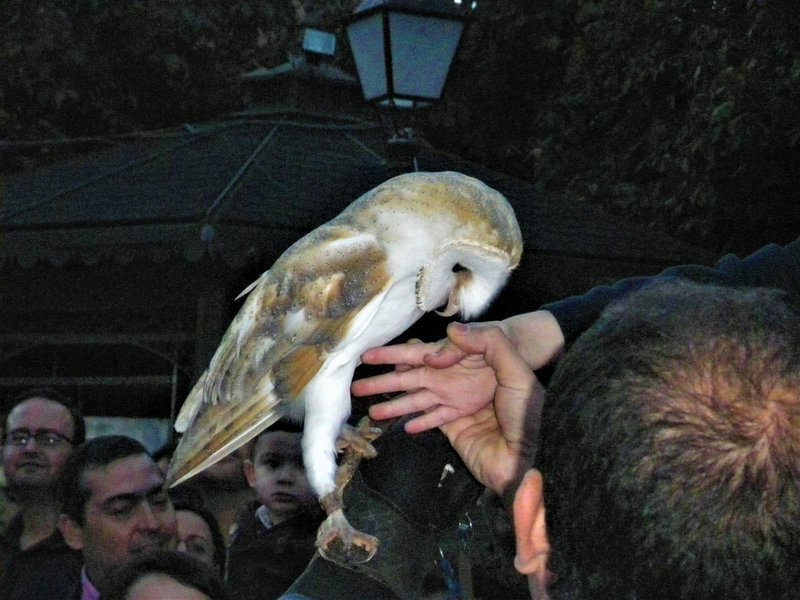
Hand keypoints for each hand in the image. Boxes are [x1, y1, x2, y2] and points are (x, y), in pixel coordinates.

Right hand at [356, 322, 542, 496]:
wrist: (534, 454)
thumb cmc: (529, 410)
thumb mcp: (515, 369)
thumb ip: (487, 343)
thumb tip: (449, 332)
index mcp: (465, 364)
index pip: (422, 355)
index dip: (395, 354)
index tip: (370, 354)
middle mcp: (455, 383)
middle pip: (412, 379)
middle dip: (384, 381)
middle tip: (356, 384)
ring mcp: (455, 406)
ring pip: (415, 401)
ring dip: (393, 404)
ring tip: (371, 410)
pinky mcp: (457, 429)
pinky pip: (431, 421)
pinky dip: (416, 420)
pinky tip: (401, 424)